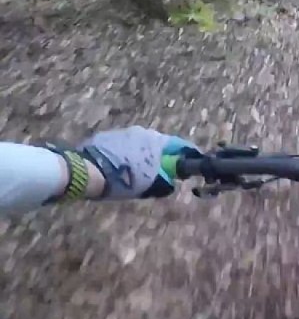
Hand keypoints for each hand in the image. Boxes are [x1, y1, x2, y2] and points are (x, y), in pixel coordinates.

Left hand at [78, 126, 200, 199]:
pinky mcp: (107, 137)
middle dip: (163, 158)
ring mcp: (123, 132)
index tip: (192, 165)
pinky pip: (124, 146)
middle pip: (160, 144)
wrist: (86, 171)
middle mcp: (143, 132)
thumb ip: (164, 183)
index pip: (181, 145)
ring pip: (141, 145)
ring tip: (137, 173)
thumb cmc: (123, 179)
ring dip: (144, 156)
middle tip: (163, 173)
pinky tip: (120, 169)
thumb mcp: (149, 186)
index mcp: (157, 141)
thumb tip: (170, 182)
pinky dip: (127, 156)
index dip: (188, 155)